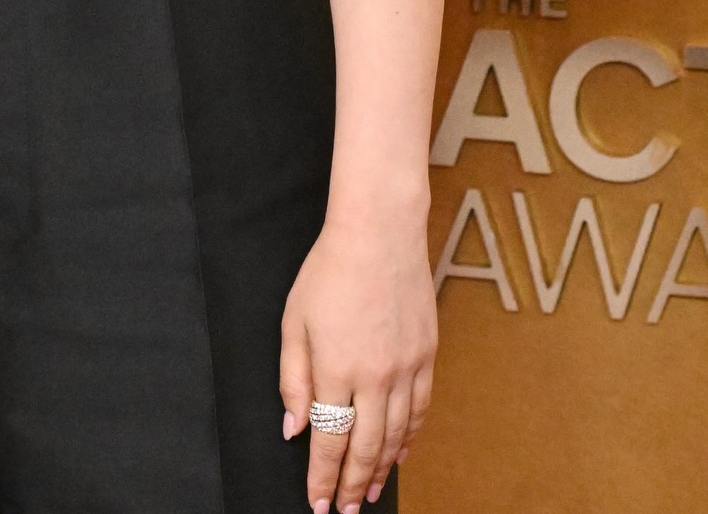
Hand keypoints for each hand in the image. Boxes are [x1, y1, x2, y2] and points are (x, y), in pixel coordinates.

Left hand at [279, 211, 436, 512]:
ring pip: (395, 436)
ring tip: (368, 494)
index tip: (317, 502)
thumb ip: (292, 377)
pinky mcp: (426, 356)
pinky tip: (399, 453)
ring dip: (381, 470)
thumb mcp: (294, 319)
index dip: (322, 477)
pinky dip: (409, 439)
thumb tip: (293, 427)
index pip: (329, 440)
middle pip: (365, 448)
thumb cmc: (330, 269)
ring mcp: (405, 368)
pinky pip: (419, 411)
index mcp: (336, 368)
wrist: (380, 233)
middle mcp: (374, 376)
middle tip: (344, 510)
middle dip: (351, 485)